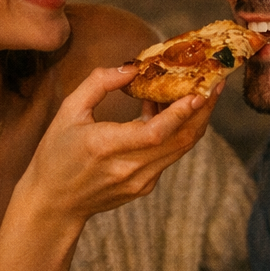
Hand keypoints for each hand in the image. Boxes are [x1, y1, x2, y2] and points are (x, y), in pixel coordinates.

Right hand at [0, 67, 216, 270]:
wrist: (54, 204)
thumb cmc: (56, 154)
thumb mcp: (68, 111)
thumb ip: (99, 83)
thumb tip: (132, 67)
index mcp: (105, 147)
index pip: (155, 133)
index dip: (181, 113)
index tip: (201, 91)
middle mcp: (128, 168)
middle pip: (180, 140)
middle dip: (203, 111)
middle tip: (216, 83)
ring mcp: (139, 182)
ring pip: (180, 148)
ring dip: (193, 120)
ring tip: (200, 92)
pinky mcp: (144, 186)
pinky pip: (169, 155)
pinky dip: (176, 132)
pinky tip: (171, 111)